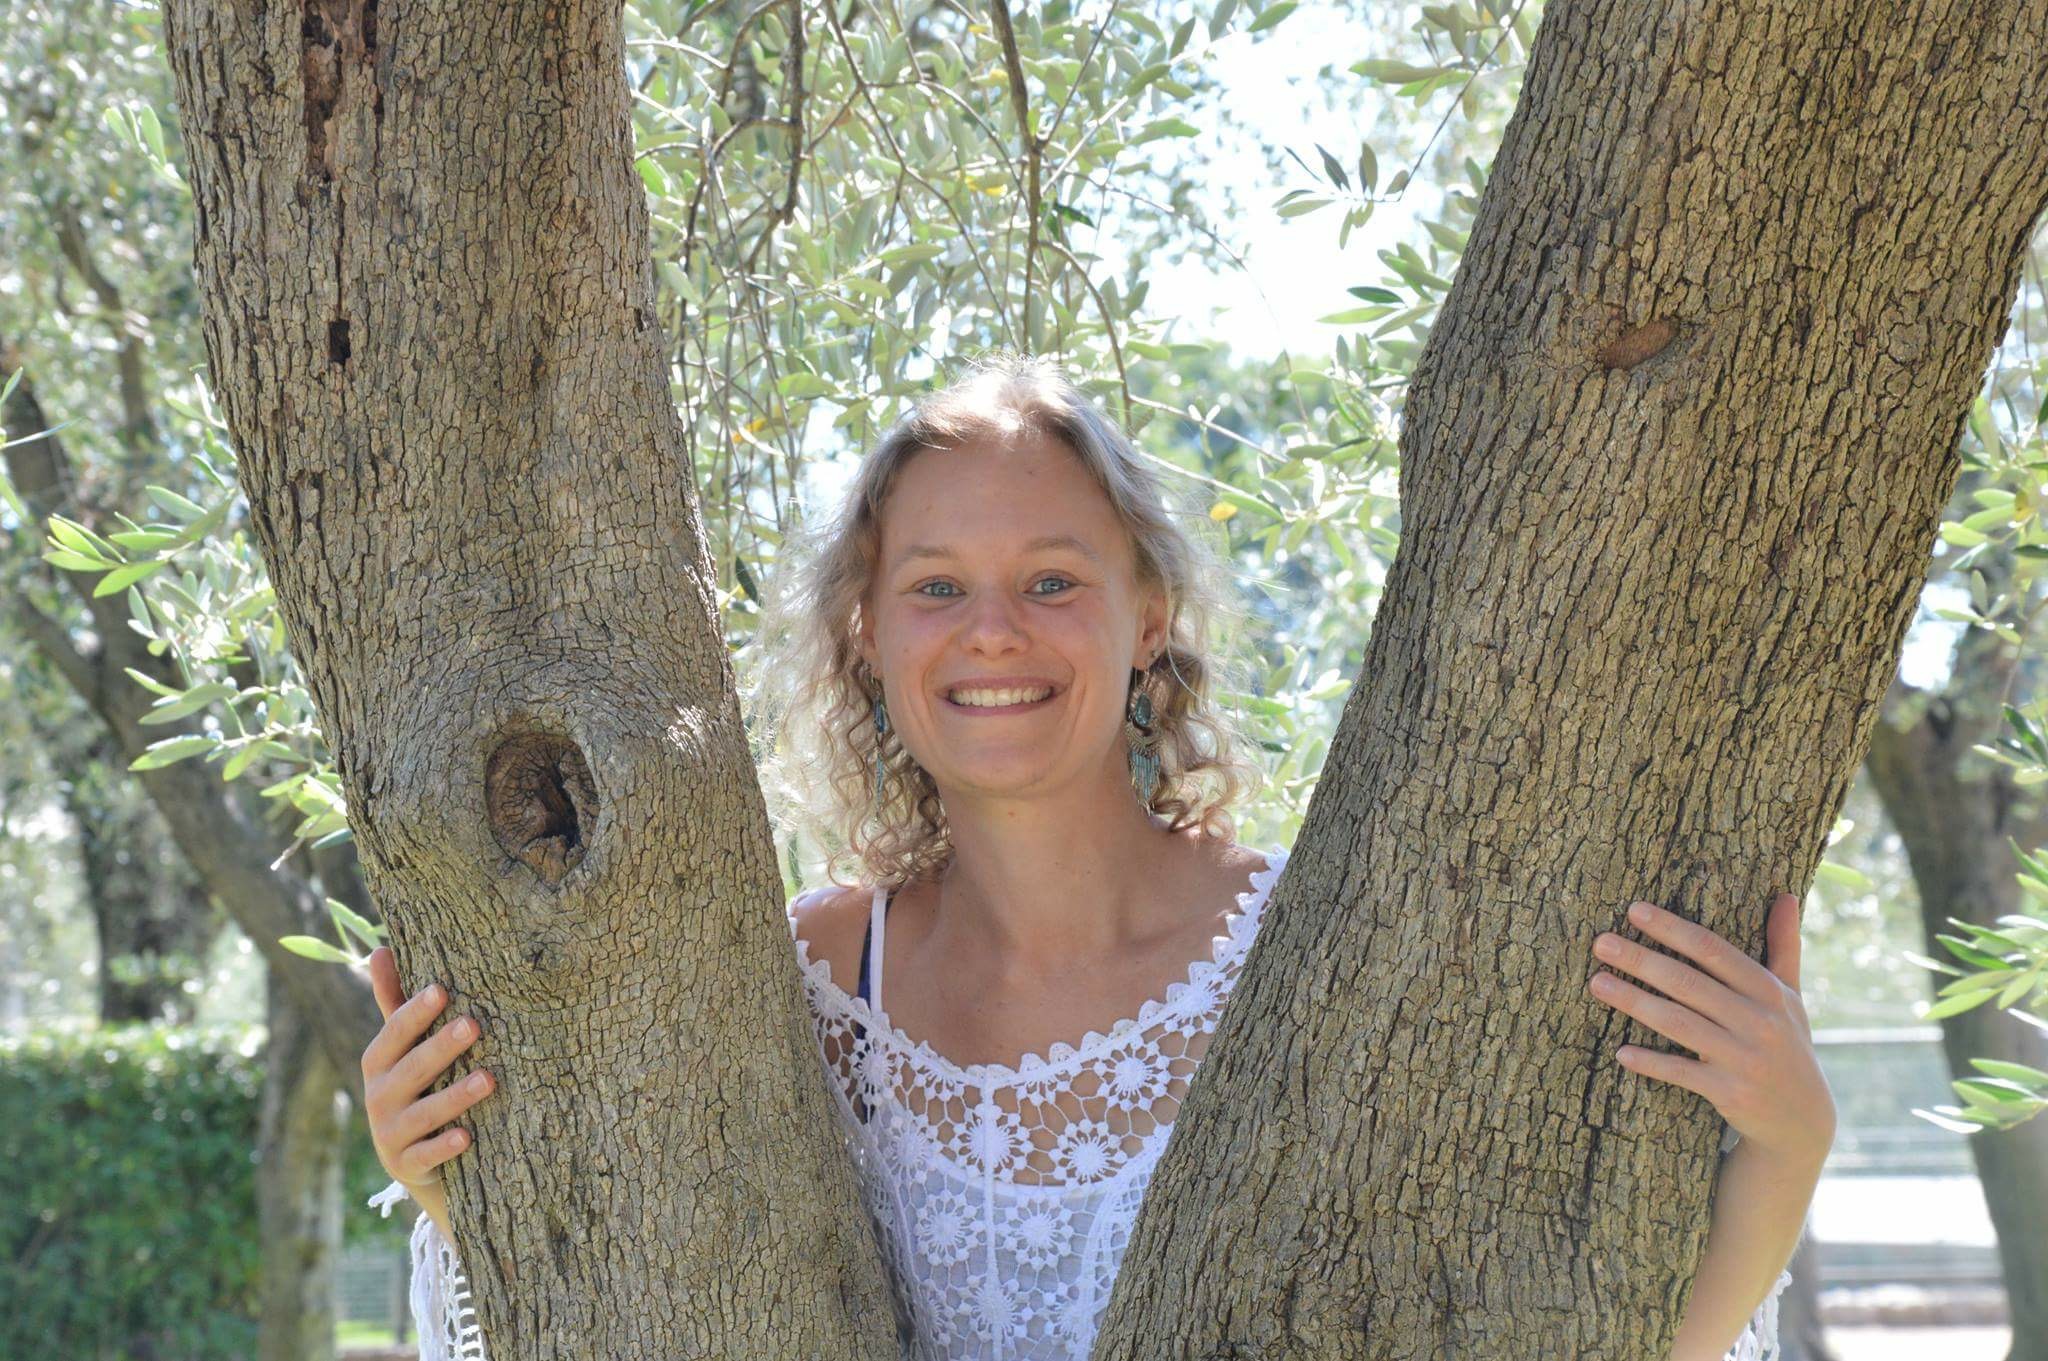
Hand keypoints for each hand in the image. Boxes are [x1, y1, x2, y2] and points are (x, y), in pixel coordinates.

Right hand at [360, 945, 494, 1190]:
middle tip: (474, 1025)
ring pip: (424, 1113)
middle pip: (412, 1069)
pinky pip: (426, 1156)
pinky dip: (445, 1147)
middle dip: (441, 1047)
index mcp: (377, 1062)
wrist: (410, 1159)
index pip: (394, 1033)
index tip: (442, 990)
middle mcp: (378, 1097)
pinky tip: (468, 1136)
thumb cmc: (413, 1085)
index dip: (415, 1013)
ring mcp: (391, 1134)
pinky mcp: (406, 1166)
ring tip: (489, 1079)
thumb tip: (381, 948)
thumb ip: (394, 1002)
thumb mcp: (401, 1048)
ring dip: (456, 1096)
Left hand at [1588, 893, 1835, 1165]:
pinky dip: (1651, 1062)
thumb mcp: (1791, 996)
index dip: (1673, 929)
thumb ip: (1784, 946)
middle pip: (1688, 983)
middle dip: (1641, 960)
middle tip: (1600, 943)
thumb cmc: (1787, 1044)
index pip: (1714, 950)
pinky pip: (1682, 1072)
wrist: (1802, 1119)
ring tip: (1597, 983)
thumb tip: (1786, 895)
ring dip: (1634, 1002)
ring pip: (1679, 1023)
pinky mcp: (1730, 1092)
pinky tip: (1621, 1052)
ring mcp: (1744, 1058)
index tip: (1633, 911)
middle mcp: (1759, 1021)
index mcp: (1769, 991)